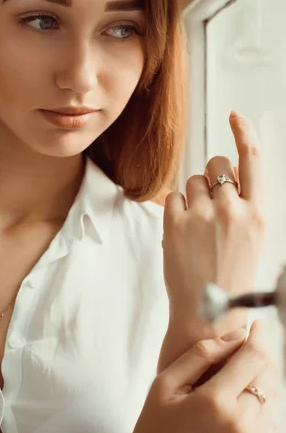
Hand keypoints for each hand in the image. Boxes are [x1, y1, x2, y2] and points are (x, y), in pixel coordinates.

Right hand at [134, 320, 278, 432]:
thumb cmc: (157, 422)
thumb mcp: (166, 383)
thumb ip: (200, 355)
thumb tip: (235, 335)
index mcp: (216, 402)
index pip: (254, 358)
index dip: (259, 336)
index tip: (257, 323)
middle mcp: (239, 422)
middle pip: (267, 374)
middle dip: (261, 352)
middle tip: (248, 340)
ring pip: (272, 394)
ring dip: (263, 374)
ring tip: (243, 364)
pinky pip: (269, 416)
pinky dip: (262, 397)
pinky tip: (243, 389)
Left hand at [162, 110, 265, 334]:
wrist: (210, 316)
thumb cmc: (232, 276)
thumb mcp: (252, 237)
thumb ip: (244, 202)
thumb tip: (231, 170)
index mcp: (258, 214)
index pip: (253, 159)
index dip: (244, 132)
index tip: (235, 116)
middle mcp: (232, 209)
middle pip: (217, 163)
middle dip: (213, 176)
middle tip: (211, 204)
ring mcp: (202, 215)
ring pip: (193, 180)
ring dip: (194, 196)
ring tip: (199, 228)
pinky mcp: (175, 223)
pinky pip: (173, 196)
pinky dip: (177, 210)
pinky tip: (184, 233)